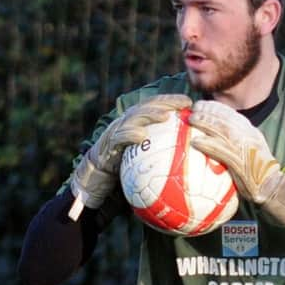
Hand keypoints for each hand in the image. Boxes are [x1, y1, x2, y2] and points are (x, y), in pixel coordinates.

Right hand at [68, 94, 191, 219]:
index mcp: (136, 124)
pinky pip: (118, 137)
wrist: (94, 183)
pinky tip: (142, 136)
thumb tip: (190, 165)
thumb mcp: (145, 165)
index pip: (156, 107)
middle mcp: (125, 124)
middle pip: (147, 107)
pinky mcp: (105, 144)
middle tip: (183, 104)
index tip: (190, 102)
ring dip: (150, 115)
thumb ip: (163, 159)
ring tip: (166, 116)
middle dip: (165, 102)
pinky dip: (130, 135)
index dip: (171, 101)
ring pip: (133, 118)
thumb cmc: (123, 175)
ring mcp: (115, 132)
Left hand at [189, 101, 284, 240]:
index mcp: (251, 131)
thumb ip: (237, 139)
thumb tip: (216, 133)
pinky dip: (207, 144)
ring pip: (222, 130)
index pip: (231, 114)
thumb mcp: (250, 148)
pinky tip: (196, 141)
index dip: (215, 107)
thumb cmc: (257, 170)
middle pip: (225, 118)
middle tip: (194, 108)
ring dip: (205, 123)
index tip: (202, 104)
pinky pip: (220, 150)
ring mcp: (244, 147)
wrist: (271, 186)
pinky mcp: (239, 161)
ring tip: (192, 120)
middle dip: (208, 111)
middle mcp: (249, 135)